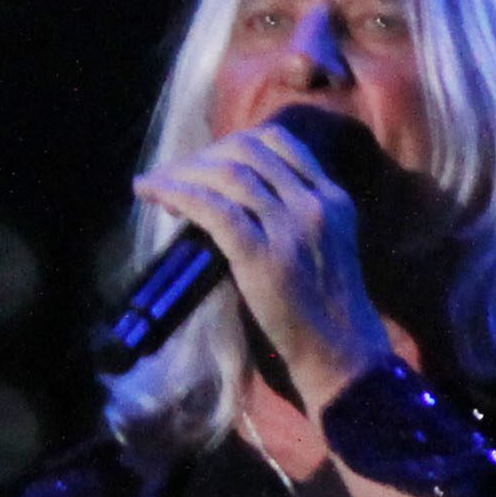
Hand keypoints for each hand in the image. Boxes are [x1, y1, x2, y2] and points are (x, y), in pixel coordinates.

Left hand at [135, 121, 396, 416]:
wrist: (342, 355)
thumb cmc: (327, 312)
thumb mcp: (326, 247)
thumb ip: (296, 217)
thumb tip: (237, 200)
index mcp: (332, 197)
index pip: (279, 141)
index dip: (234, 143)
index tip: (210, 161)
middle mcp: (313, 203)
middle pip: (248, 151)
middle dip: (204, 157)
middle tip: (176, 175)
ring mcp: (290, 228)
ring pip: (227, 174)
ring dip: (184, 173)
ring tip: (159, 185)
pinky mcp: (263, 255)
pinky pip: (212, 209)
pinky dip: (177, 194)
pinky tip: (154, 194)